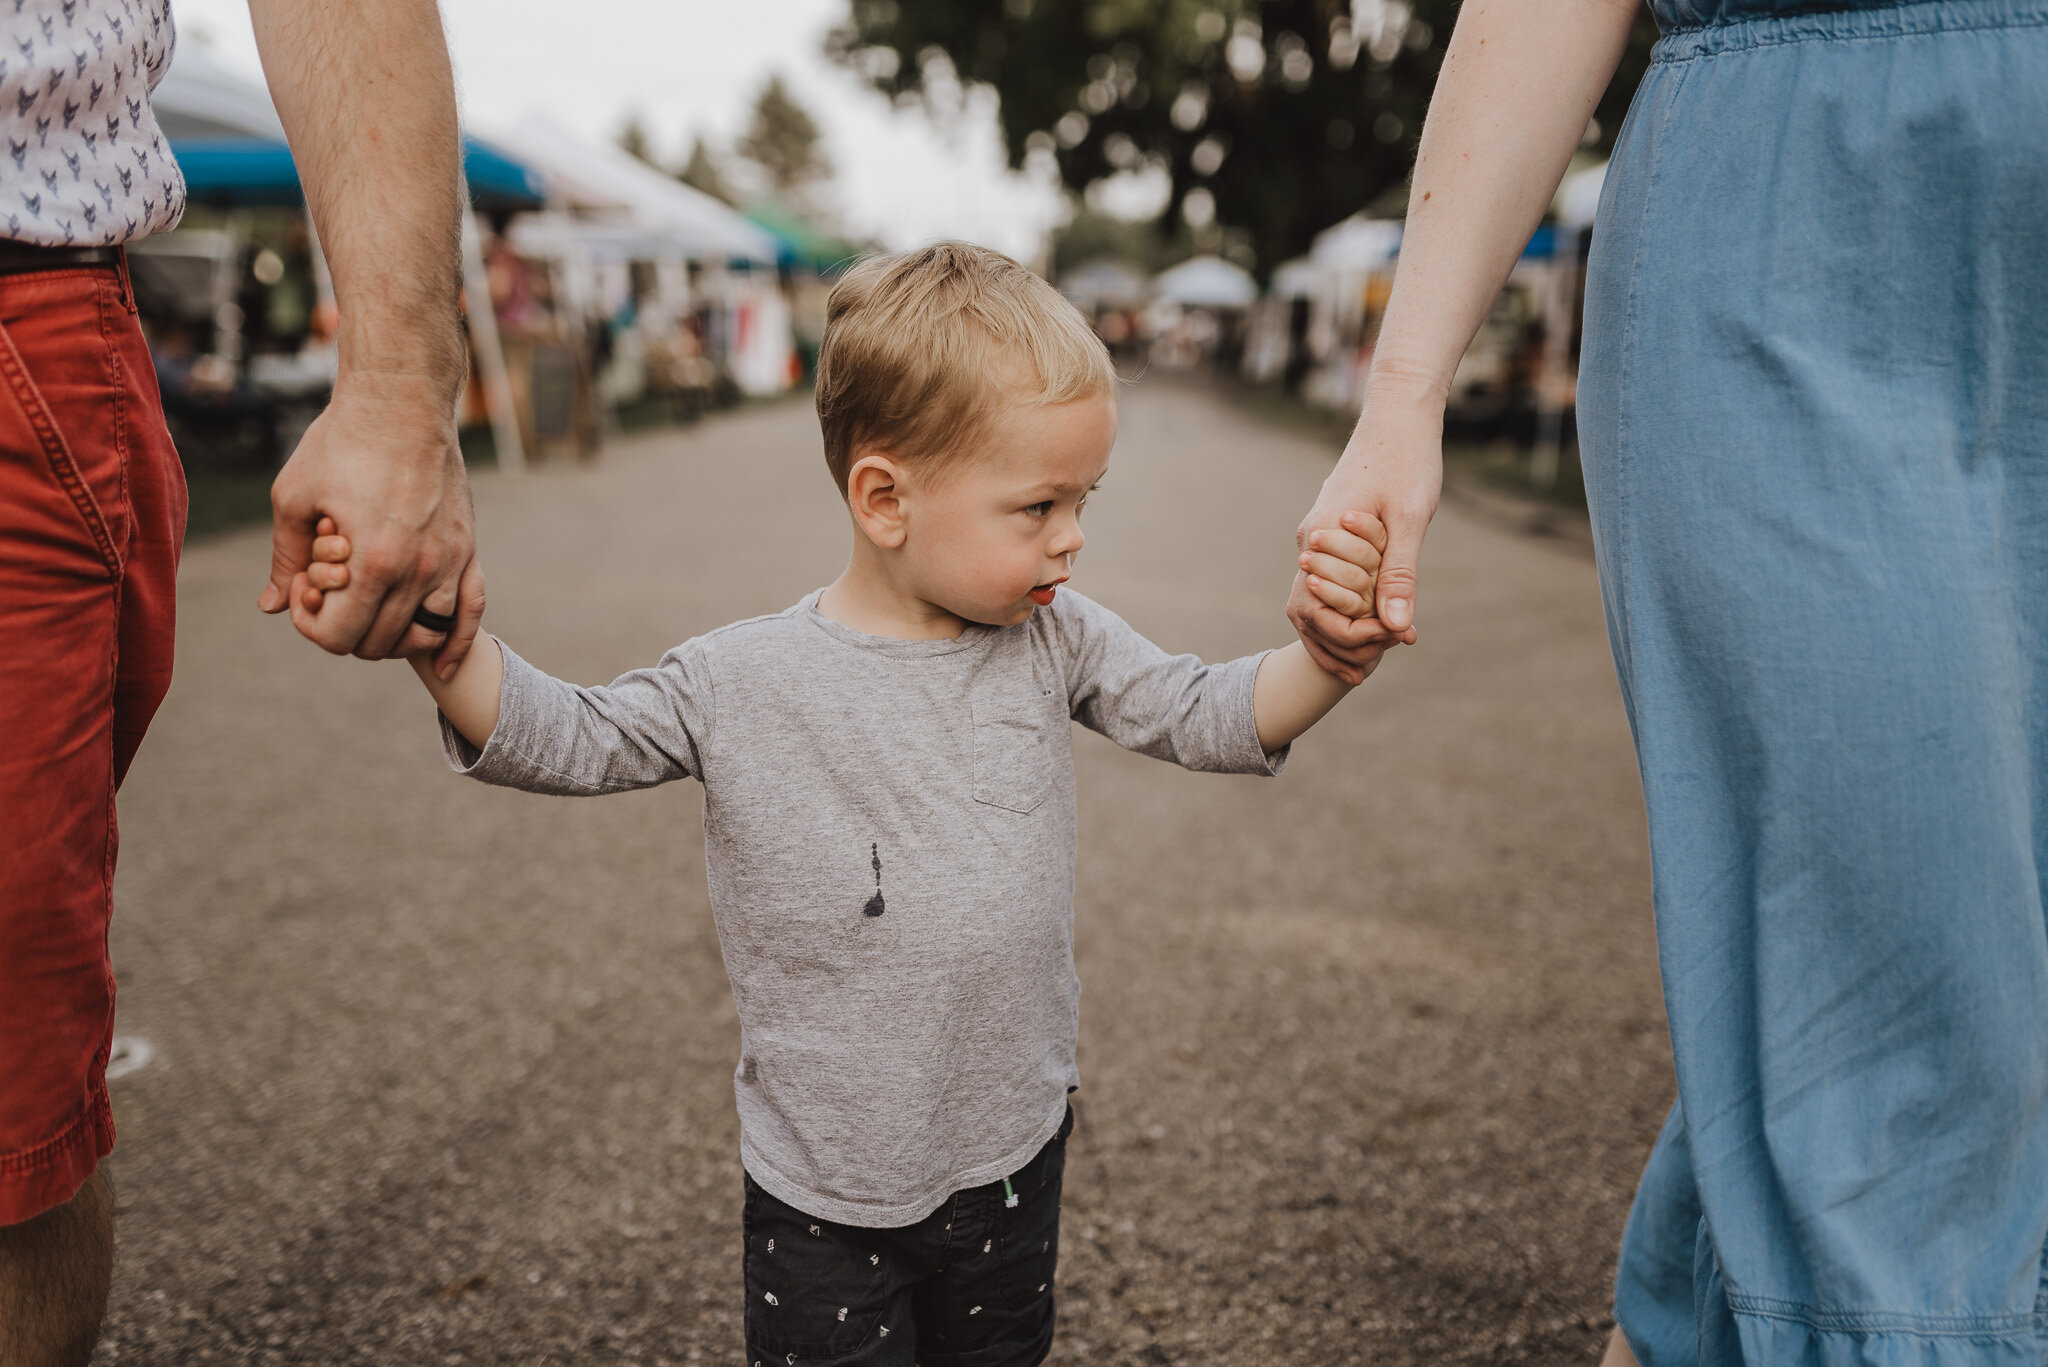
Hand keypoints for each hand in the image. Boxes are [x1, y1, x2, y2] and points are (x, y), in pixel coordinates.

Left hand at [258, 378, 483, 677]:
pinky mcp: (467, 550)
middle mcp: (417, 570)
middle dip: (344, 628)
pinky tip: (440, 666)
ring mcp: (449, 561)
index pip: (339, 635)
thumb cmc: (342, 441)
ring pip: (422, 634)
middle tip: (328, 592)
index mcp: (371, 562)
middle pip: (378, 641)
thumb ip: (286, 558)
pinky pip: (471, 612)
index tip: (301, 592)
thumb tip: (271, 606)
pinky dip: (457, 645)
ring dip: (390, 637)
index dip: (309, 625)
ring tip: (367, 611)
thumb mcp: (294, 497)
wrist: (402, 400)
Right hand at [1287, 379, 1442, 682]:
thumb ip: (1400, 575)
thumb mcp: (1411, 520)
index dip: (1353, 637)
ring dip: (1336, 634)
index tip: (1393, 642)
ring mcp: (1316, 538)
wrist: (1398, 417)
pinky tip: (1369, 625)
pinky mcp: (1329, 535)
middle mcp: (1310, 540)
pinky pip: (1325, 583)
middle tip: (1373, 669)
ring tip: (1367, 662)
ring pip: (1312, 601)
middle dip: (1338, 646)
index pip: (1320, 610)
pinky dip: (1341, 610)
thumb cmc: (1407, 461)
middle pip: (1306, 612)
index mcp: (1323, 537)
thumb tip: (1396, 628)